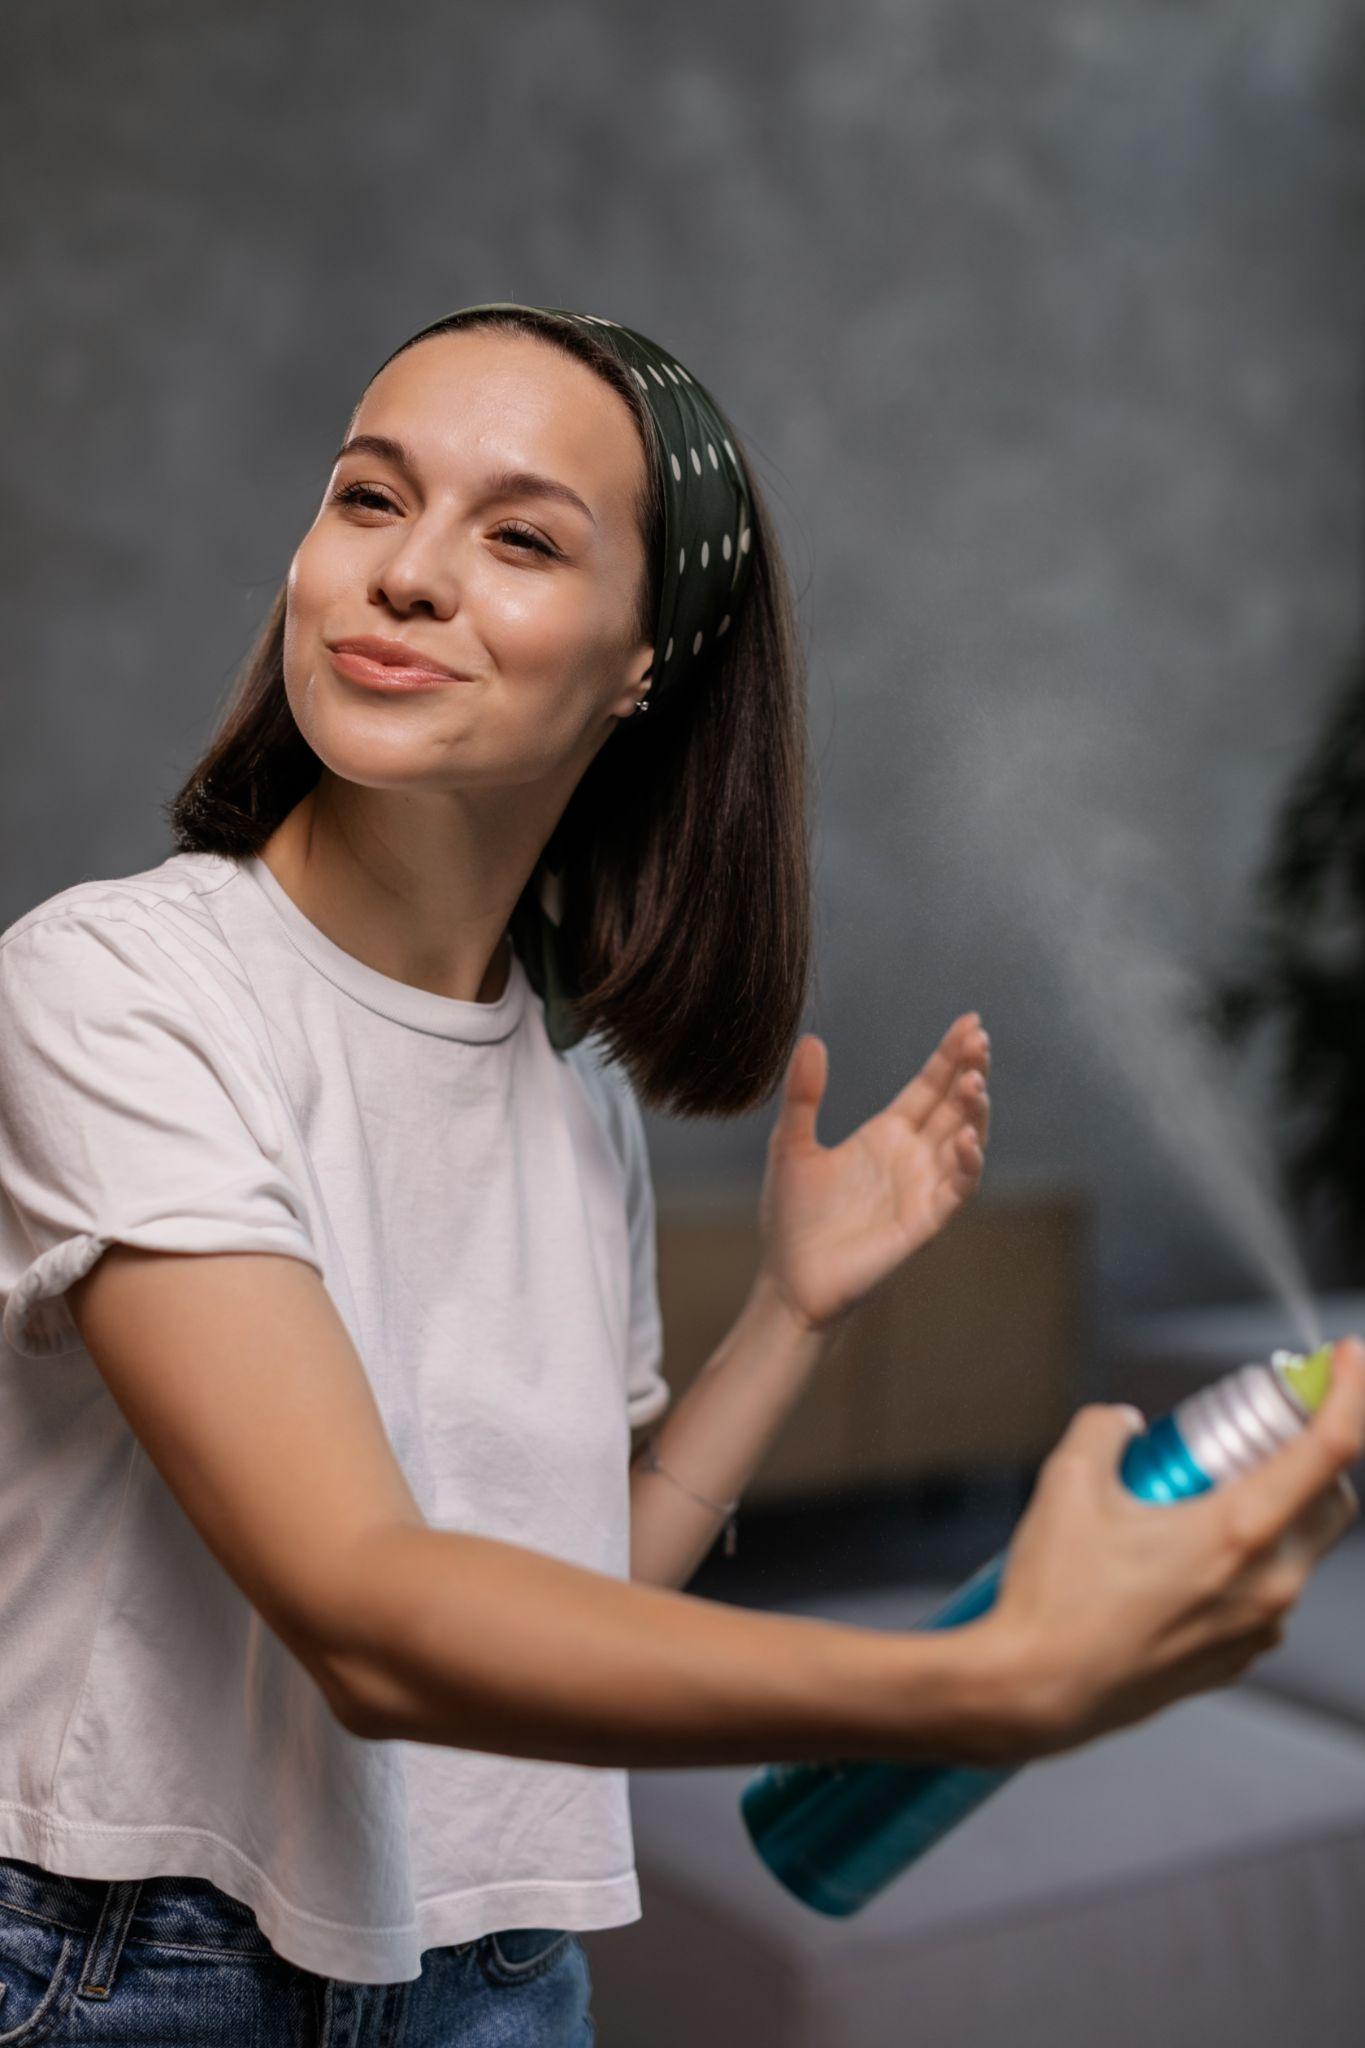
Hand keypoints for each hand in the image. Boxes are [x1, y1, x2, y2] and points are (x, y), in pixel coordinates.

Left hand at [755, 1015, 990, 1338]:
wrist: (789, 1278)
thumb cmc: (792, 1216)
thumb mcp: (790, 1145)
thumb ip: (803, 1096)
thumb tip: (812, 1040)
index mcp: (886, 1134)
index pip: (930, 1086)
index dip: (950, 1055)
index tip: (971, 1022)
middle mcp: (912, 1157)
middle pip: (954, 1107)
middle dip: (970, 1073)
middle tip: (981, 1041)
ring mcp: (922, 1188)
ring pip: (965, 1143)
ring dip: (974, 1114)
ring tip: (974, 1082)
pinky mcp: (923, 1222)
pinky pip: (956, 1191)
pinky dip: (967, 1165)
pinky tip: (967, 1139)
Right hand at [975, 1335, 1364, 1765]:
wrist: (1033, 1692)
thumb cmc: (1054, 1596)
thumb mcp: (1068, 1482)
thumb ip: (1107, 1430)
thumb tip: (1129, 1426)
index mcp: (1236, 1534)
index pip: (1329, 1450)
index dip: (1349, 1393)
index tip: (1346, 1358)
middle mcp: (1267, 1585)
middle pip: (1333, 1500)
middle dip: (1313, 1453)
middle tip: (1262, 1429)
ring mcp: (1258, 1629)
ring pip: (1300, 1549)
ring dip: (1274, 1508)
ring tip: (1200, 1495)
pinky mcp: (1238, 1659)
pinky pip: (1266, 1593)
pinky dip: (1246, 1559)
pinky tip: (1180, 1556)